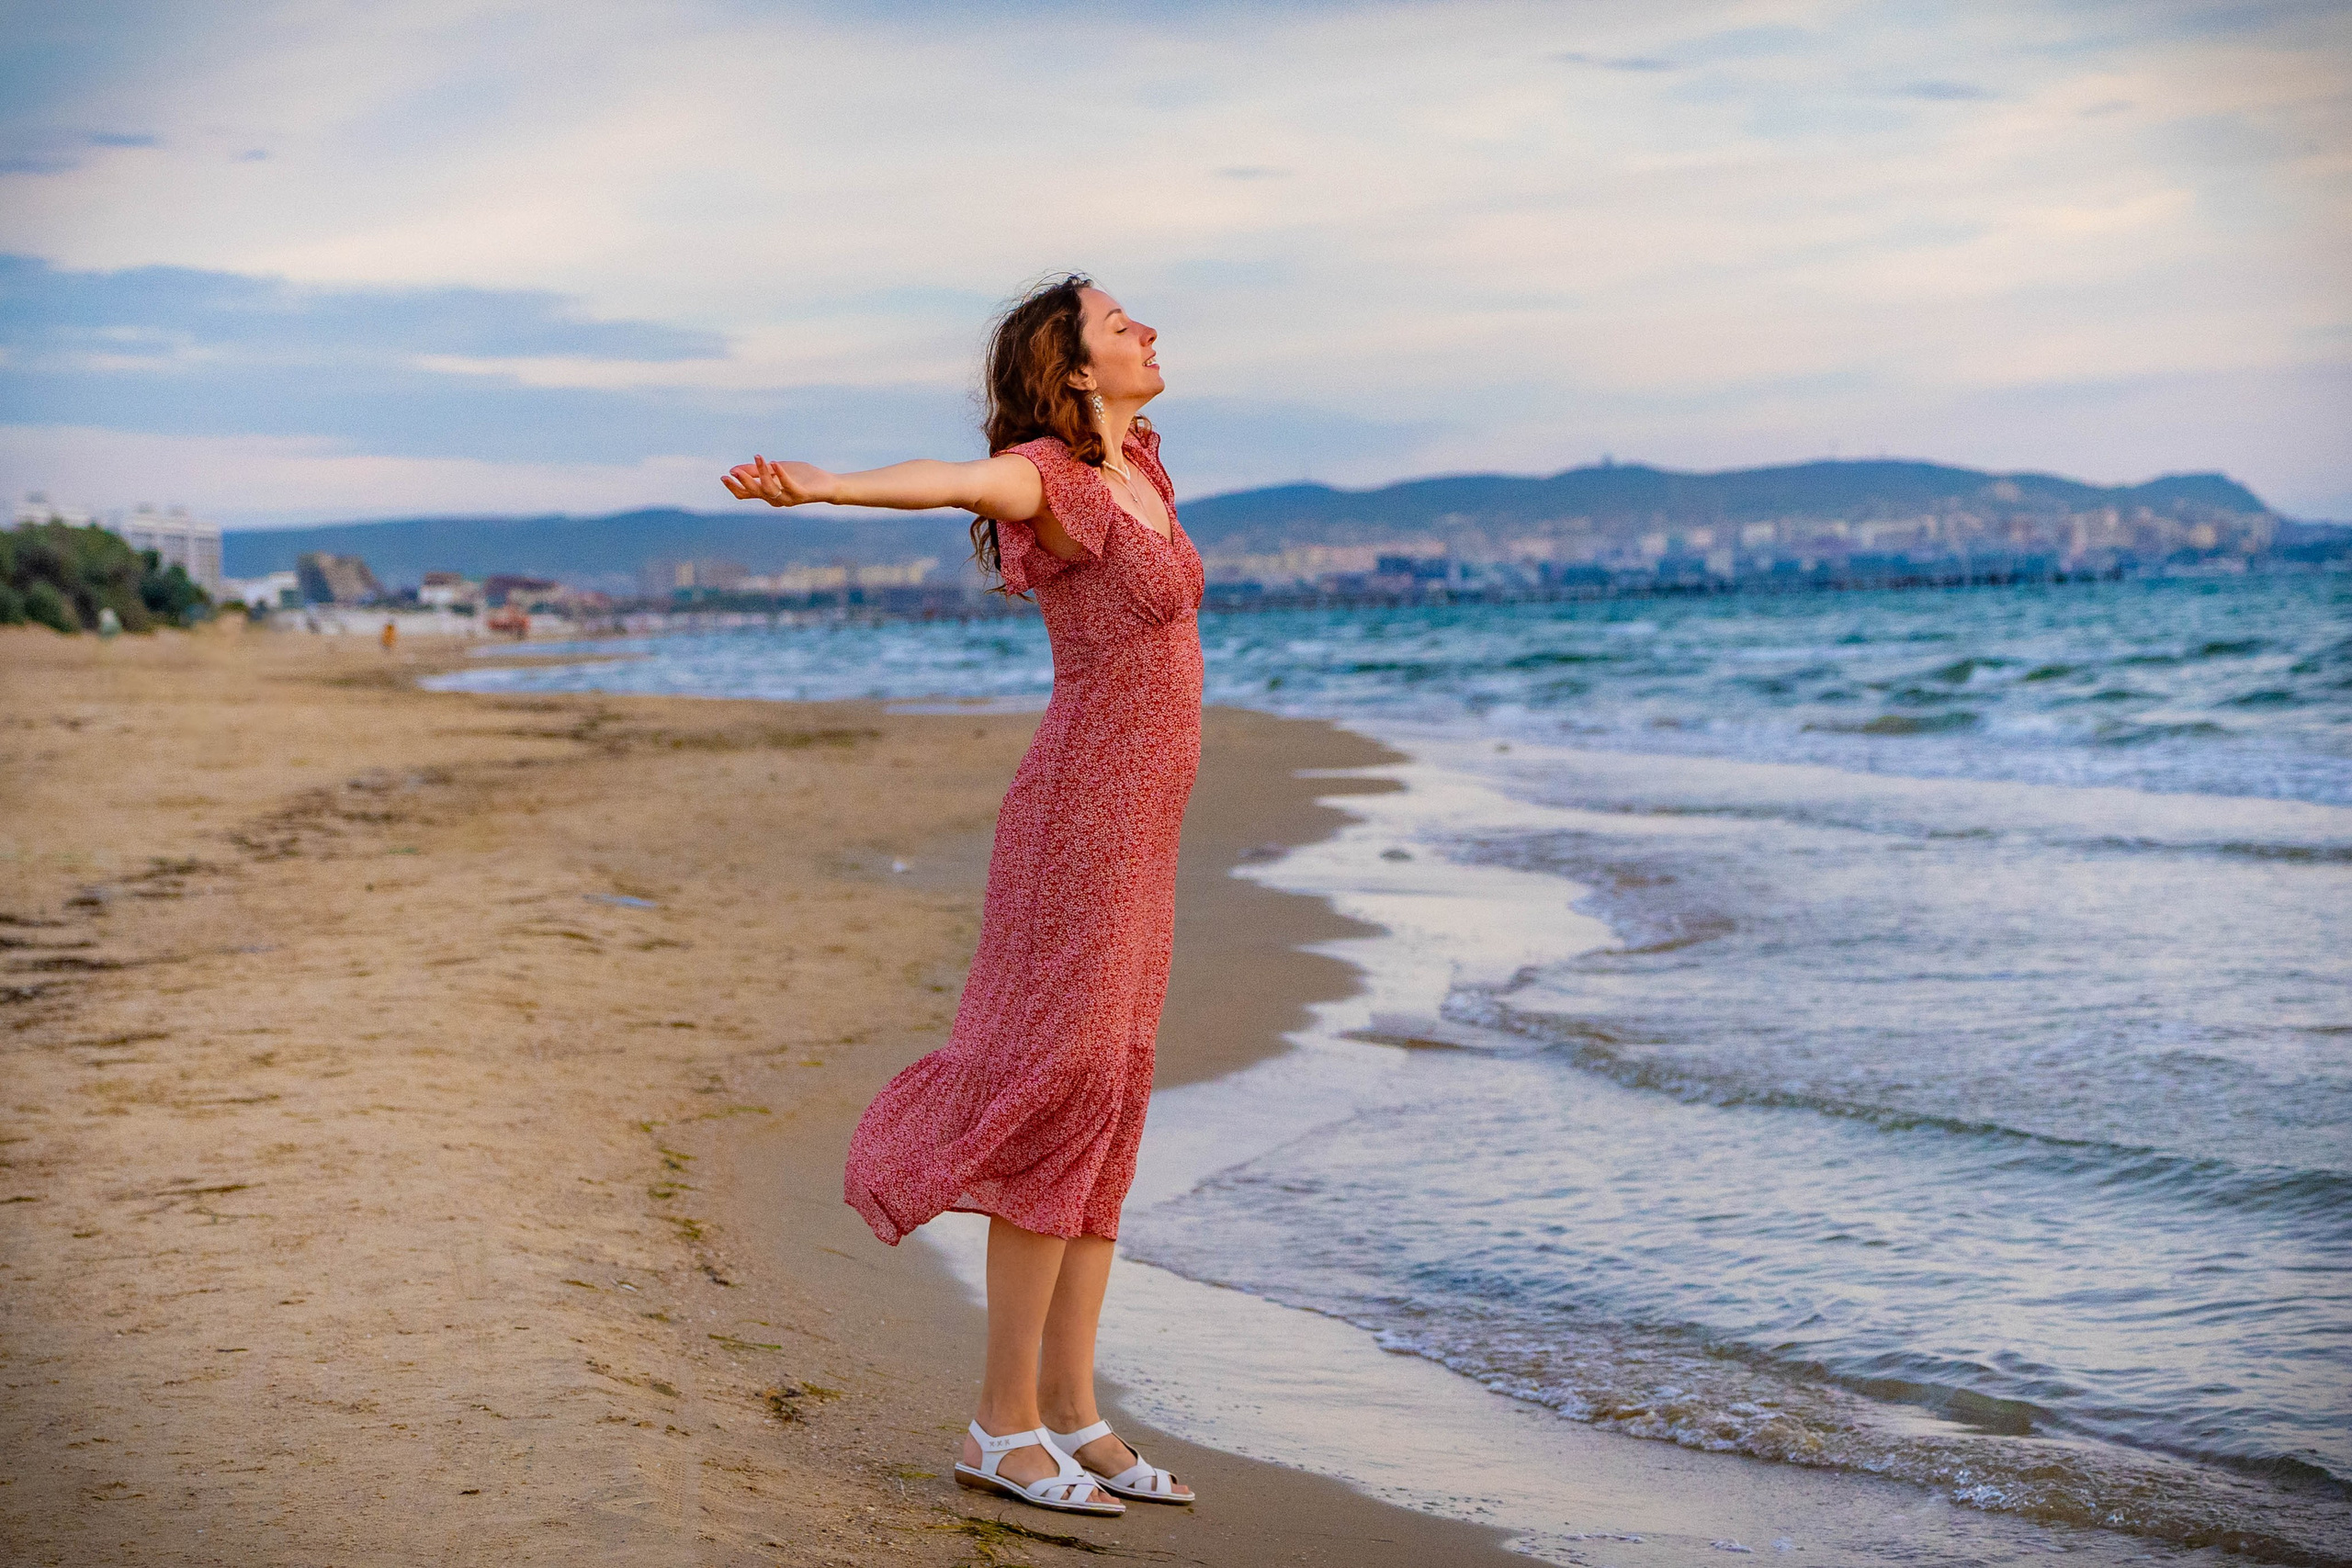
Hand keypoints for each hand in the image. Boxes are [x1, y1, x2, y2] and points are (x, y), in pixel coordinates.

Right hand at [722, 456, 836, 506]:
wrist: (827, 484)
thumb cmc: (801, 476)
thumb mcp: (776, 469)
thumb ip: (757, 470)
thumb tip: (734, 469)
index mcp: (768, 493)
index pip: (746, 494)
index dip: (735, 487)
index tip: (724, 476)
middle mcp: (776, 499)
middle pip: (755, 493)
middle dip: (744, 482)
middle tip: (734, 472)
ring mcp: (788, 498)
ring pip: (770, 489)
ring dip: (762, 474)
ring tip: (759, 458)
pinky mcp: (801, 495)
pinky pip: (789, 486)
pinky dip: (781, 475)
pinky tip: (775, 463)